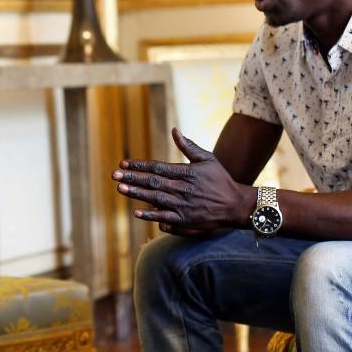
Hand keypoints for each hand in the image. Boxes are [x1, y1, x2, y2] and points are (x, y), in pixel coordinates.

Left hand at [112, 128, 252, 233]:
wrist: (236, 206)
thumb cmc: (221, 180)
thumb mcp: (207, 159)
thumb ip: (189, 146)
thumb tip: (174, 130)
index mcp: (187, 173)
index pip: (158, 168)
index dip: (139, 166)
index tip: (123, 164)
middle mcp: (183, 189)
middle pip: (153, 182)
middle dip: (132, 178)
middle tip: (115, 175)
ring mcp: (184, 206)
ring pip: (155, 198)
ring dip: (137, 194)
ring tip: (121, 189)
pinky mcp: (186, 220)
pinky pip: (165, 218)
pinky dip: (151, 215)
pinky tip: (137, 212)